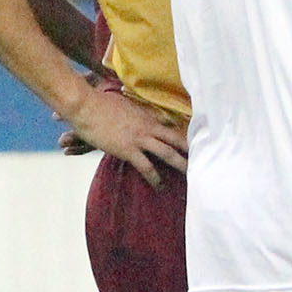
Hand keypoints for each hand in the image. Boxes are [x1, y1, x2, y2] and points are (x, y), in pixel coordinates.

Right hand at [63, 85, 187, 187]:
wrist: (84, 105)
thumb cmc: (100, 104)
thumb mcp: (124, 104)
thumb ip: (136, 112)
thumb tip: (141, 115)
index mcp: (148, 116)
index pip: (173, 126)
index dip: (186, 135)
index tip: (199, 141)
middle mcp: (148, 127)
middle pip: (177, 139)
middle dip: (192, 150)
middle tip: (206, 159)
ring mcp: (139, 138)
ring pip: (168, 153)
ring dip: (181, 165)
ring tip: (192, 176)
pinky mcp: (128, 149)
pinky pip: (146, 167)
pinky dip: (155, 178)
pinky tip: (160, 187)